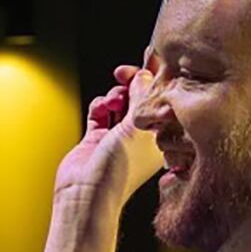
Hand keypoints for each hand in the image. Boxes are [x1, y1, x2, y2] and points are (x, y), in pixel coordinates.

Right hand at [53, 64, 162, 211]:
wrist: (87, 193)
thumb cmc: (120, 169)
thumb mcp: (139, 127)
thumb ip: (142, 97)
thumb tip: (144, 74)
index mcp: (162, 135)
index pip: (163, 99)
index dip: (157, 79)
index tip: (151, 58)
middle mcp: (142, 135)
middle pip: (140, 97)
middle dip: (132, 83)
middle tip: (123, 73)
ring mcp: (118, 136)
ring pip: (120, 101)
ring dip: (115, 95)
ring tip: (112, 101)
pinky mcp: (96, 137)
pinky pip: (100, 111)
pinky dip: (100, 105)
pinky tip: (100, 109)